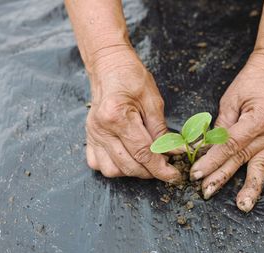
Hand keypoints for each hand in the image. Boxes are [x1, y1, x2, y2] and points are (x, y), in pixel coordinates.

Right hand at [85, 48, 181, 183]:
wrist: (108, 66)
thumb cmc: (131, 78)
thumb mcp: (153, 100)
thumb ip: (162, 130)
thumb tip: (175, 152)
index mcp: (116, 116)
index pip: (142, 152)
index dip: (160, 168)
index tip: (174, 175)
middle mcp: (100, 129)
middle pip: (128, 165)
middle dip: (150, 172)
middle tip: (165, 168)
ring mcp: (92, 134)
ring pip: (112, 170)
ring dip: (132, 172)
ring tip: (146, 162)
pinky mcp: (89, 137)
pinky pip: (98, 164)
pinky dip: (114, 167)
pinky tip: (126, 159)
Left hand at [190, 54, 263, 211]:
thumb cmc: (251, 81)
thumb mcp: (230, 100)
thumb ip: (220, 127)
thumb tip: (204, 149)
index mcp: (258, 118)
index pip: (229, 145)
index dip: (211, 160)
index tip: (196, 172)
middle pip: (241, 158)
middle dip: (221, 176)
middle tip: (206, 191)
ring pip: (261, 165)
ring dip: (251, 187)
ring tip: (243, 205)